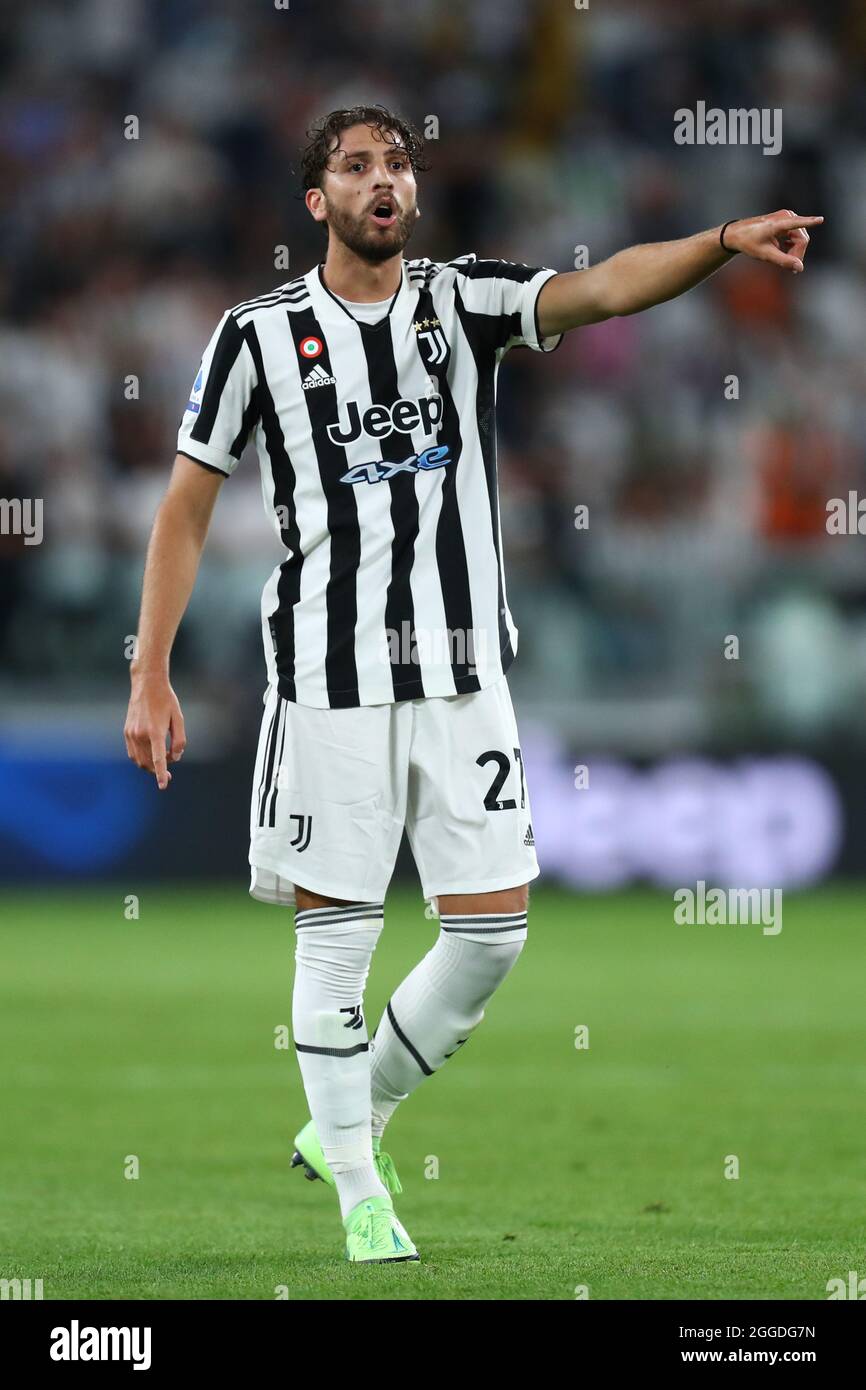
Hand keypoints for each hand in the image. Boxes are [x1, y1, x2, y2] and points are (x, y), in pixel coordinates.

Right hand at [124, 673, 185, 789]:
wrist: (147, 685)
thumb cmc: (166, 701)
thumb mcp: (178, 718)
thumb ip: (179, 740)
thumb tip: (175, 758)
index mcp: (155, 731)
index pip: (158, 758)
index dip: (161, 773)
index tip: (163, 785)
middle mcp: (140, 734)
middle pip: (148, 762)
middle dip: (159, 770)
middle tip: (170, 771)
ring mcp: (131, 734)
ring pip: (139, 760)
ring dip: (150, 766)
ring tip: (163, 760)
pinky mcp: (127, 732)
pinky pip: (133, 753)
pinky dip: (141, 759)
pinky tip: (150, 756)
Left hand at [724, 209, 822, 272]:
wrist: (738, 234)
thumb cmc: (749, 243)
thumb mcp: (765, 255)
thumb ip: (783, 261)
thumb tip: (799, 268)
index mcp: (778, 224)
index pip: (797, 223)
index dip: (810, 222)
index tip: (821, 219)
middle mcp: (785, 217)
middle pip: (802, 239)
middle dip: (797, 254)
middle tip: (789, 268)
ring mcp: (787, 217)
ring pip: (801, 239)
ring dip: (795, 251)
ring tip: (784, 261)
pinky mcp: (787, 220)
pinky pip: (797, 236)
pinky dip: (792, 246)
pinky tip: (784, 252)